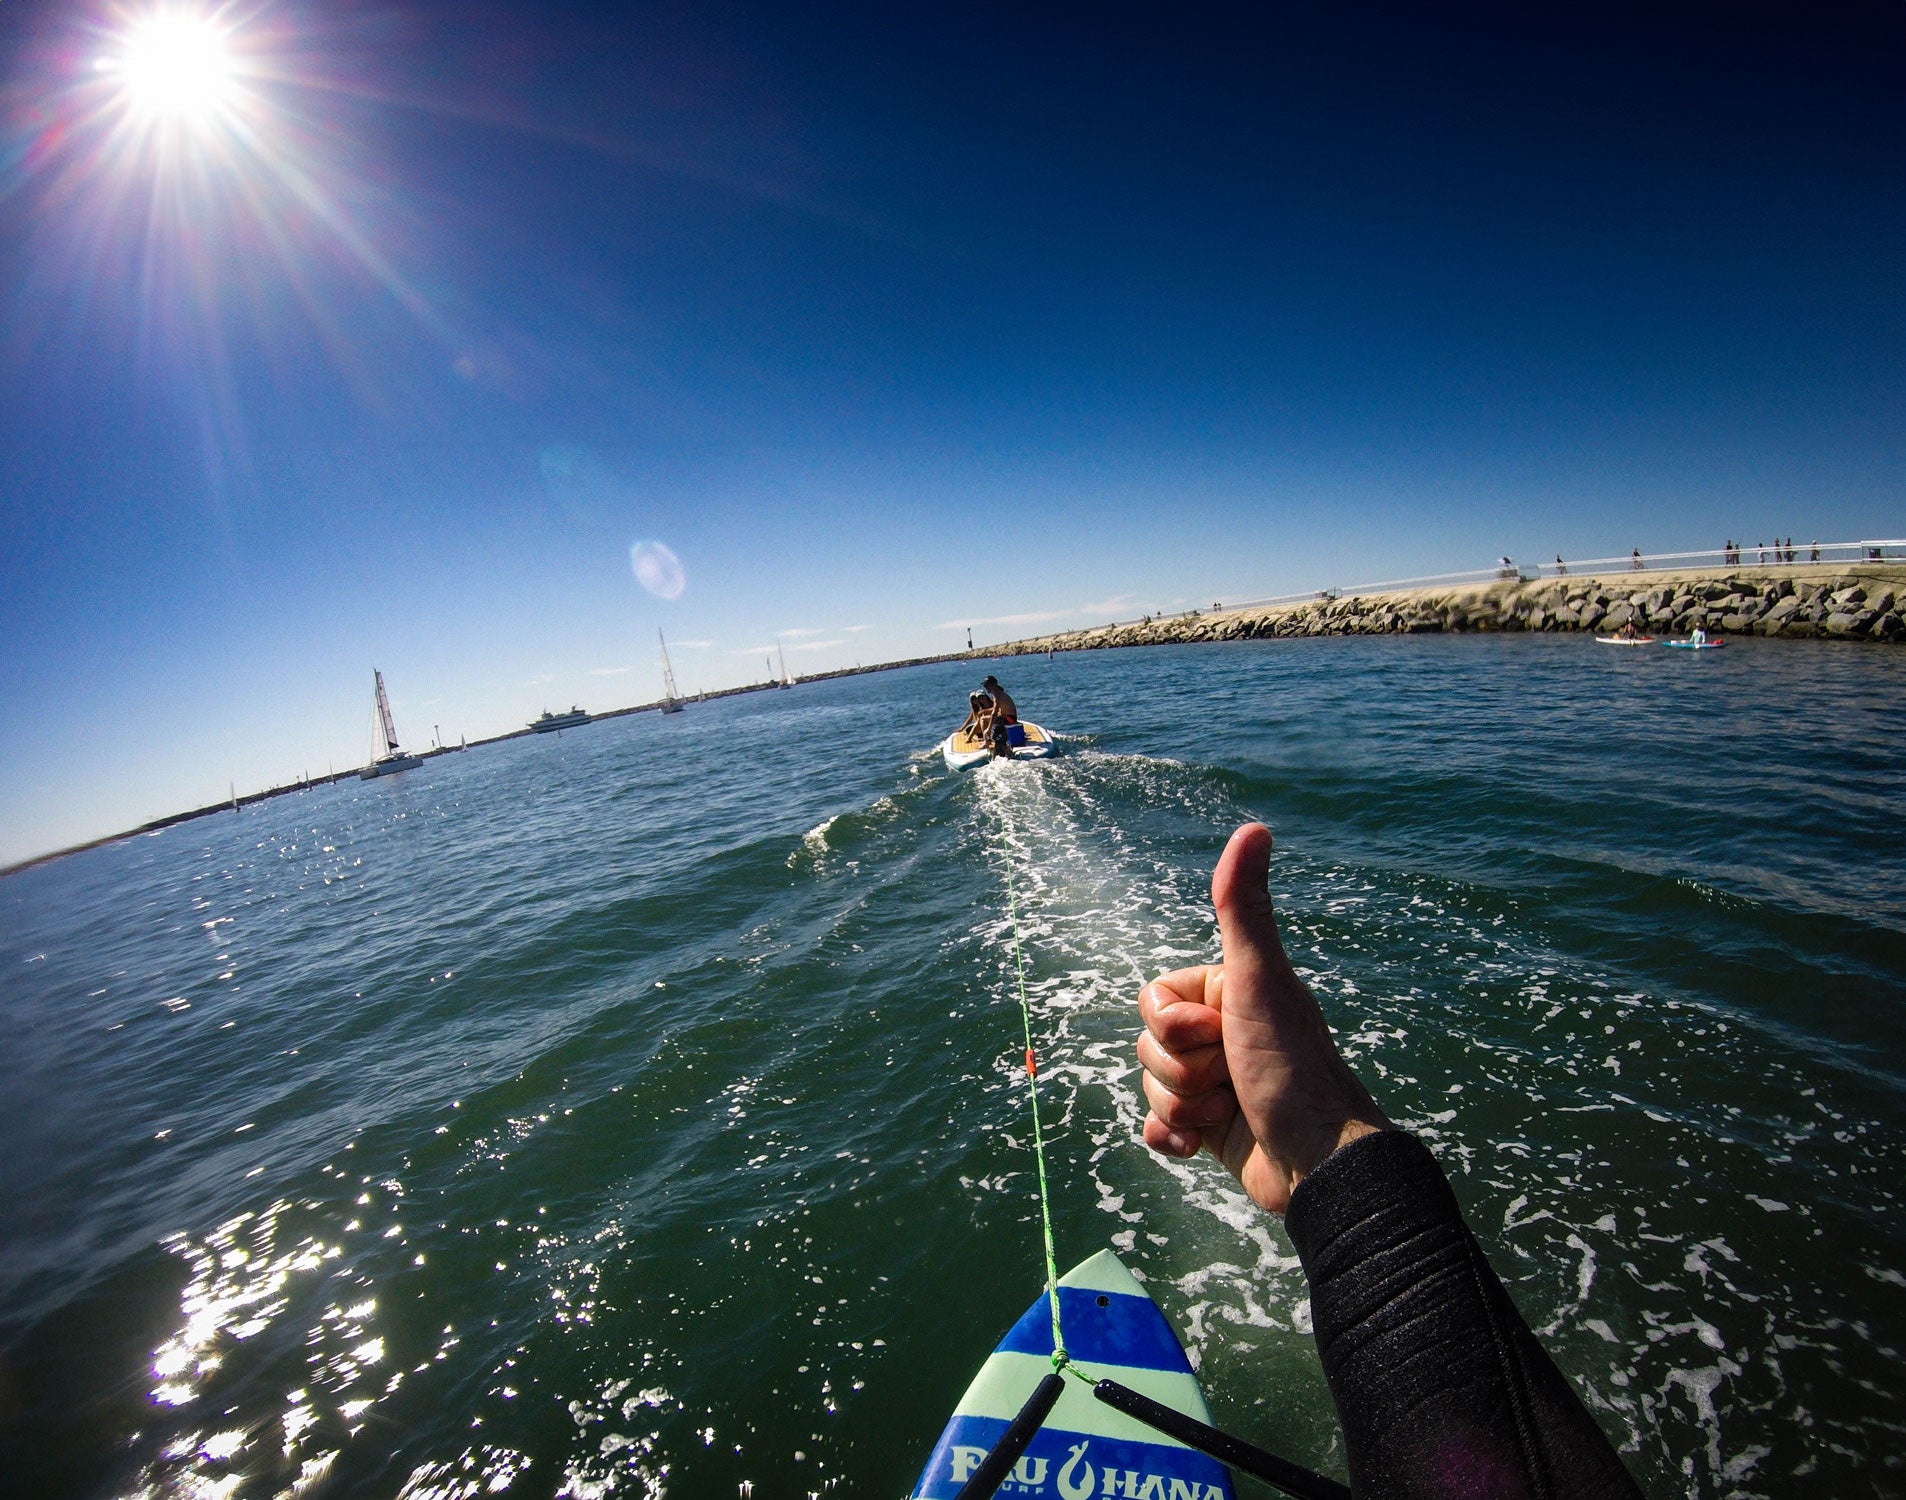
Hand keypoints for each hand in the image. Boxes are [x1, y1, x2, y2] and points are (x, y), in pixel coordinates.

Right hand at [1136, 823, 1389, 1214]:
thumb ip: (1245, 909)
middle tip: (1229, 1077)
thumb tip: (1254, 828)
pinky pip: (1156, 1126)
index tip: (1216, 1032)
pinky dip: (1172, 1138)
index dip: (1172, 1022)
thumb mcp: (1260, 980)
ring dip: (1182, 1106)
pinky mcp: (1209, 1130)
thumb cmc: (1291, 1067)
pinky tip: (1200, 1145)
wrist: (1318, 1164)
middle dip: (1179, 1070)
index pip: (1154, 996)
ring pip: (1151, 1083)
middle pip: (1149, 1042)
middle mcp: (1221, 1032)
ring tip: (1229, 1113)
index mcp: (1228, 992)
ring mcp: (1214, 1082)